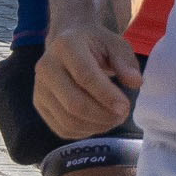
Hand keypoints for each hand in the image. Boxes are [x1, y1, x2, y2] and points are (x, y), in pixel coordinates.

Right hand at [36, 24, 142, 138]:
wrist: (69, 44)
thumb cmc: (96, 45)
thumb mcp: (116, 44)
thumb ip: (125, 61)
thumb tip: (135, 82)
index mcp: (65, 45)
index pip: (85, 76)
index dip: (106, 95)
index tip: (125, 107)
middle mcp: (46, 66)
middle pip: (74, 103)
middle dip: (103, 115)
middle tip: (123, 115)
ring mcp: (39, 87)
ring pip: (68, 120)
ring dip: (96, 126)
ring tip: (114, 118)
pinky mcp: (40, 105)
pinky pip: (62, 128)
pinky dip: (84, 132)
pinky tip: (99, 122)